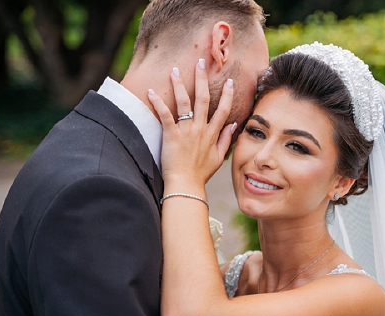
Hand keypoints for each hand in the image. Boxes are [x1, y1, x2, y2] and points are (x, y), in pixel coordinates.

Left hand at [148, 59, 236, 187]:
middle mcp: (200, 129)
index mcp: (211, 134)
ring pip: (184, 103)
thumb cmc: (201, 174)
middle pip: (203, 99)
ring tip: (175, 70)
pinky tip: (150, 92)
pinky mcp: (171, 136)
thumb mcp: (218, 158)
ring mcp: (186, 131)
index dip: (228, 95)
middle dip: (202, 79)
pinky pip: (165, 115)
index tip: (230, 81)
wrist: (186, 185)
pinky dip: (158, 103)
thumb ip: (226, 140)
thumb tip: (234, 125)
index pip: (223, 110)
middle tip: (201, 62)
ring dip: (180, 85)